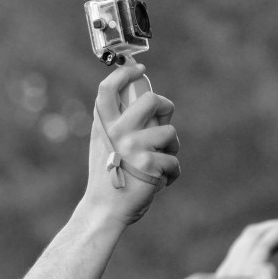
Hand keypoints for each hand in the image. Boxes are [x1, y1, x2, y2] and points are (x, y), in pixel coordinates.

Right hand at [81, 63, 179, 229]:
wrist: (104, 210)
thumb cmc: (109, 178)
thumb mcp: (104, 146)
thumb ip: (120, 125)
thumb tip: (154, 104)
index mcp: (104, 125)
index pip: (107, 89)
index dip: (124, 74)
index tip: (138, 68)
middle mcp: (117, 132)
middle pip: (151, 99)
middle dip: (165, 107)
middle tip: (164, 119)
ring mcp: (133, 146)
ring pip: (170, 133)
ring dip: (171, 150)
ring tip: (159, 163)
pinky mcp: (150, 164)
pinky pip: (174, 162)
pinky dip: (171, 174)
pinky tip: (159, 182)